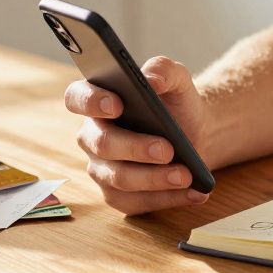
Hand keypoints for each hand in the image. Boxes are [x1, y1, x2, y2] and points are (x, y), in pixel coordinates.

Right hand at [64, 56, 211, 214]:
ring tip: (186, 175)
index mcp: (97, 101)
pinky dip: (168, 198)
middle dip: (135, 148)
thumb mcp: (177, 79)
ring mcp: (102, 169)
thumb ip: (164, 69)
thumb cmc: (176, 103)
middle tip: (167, 149)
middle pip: (102, 144)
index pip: (77, 98)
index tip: (116, 104)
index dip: (91, 102)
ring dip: (155, 179)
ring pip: (119, 179)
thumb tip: (151, 79)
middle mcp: (92, 136)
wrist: (195, 133)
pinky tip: (194, 192)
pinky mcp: (118, 196)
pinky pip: (137, 202)